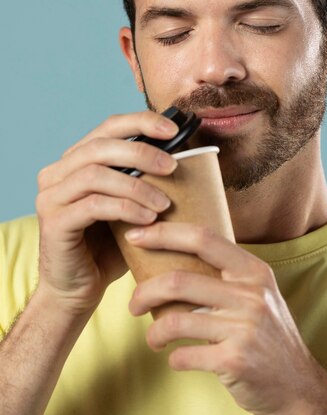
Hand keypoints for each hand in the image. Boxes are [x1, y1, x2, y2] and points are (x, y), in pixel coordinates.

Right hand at [35, 111, 178, 315]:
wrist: (78, 292)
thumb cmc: (109, 247)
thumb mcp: (131, 205)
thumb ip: (144, 179)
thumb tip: (188, 156)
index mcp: (76, 161)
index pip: (108, 127)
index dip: (141, 122)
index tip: (174, 129)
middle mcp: (57, 173)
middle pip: (101, 146)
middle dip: (141, 151)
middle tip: (173, 167)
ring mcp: (51, 197)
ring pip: (96, 174)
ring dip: (136, 185)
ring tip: (164, 203)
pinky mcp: (52, 222)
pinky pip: (93, 206)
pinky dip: (125, 208)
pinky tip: (148, 220)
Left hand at [126, 222, 326, 414]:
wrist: (298, 385)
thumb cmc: (267, 335)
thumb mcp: (257, 294)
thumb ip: (226, 274)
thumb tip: (174, 254)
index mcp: (253, 271)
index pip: (202, 238)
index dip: (164, 233)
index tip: (136, 236)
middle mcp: (251, 295)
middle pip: (179, 281)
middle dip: (145, 292)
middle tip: (134, 304)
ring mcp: (244, 328)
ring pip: (175, 321)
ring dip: (154, 332)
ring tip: (153, 338)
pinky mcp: (235, 360)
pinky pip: (184, 355)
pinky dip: (173, 358)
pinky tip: (177, 358)